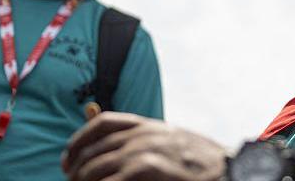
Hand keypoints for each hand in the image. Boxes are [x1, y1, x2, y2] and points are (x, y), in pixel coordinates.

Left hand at [62, 112, 228, 180]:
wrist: (225, 171)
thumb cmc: (198, 161)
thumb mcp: (168, 139)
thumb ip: (137, 135)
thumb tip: (99, 123)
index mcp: (148, 125)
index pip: (102, 124)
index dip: (79, 140)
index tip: (69, 158)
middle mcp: (141, 135)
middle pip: (93, 150)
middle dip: (76, 169)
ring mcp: (142, 152)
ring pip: (93, 169)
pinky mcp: (144, 171)